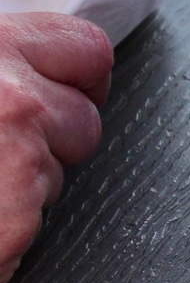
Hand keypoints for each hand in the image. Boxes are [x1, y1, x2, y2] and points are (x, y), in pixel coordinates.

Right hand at [0, 13, 113, 282]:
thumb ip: (0, 67)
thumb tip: (32, 71)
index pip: (88, 50)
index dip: (72, 80)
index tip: (53, 92)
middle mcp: (13, 95)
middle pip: (83, 122)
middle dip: (45, 145)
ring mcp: (18, 156)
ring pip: (55, 180)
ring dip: (14, 193)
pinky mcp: (13, 218)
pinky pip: (26, 232)